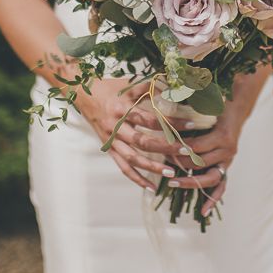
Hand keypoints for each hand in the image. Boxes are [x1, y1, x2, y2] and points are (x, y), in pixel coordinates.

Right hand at [74, 77, 194, 191]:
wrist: (81, 93)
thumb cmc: (108, 87)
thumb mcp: (128, 85)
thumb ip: (148, 89)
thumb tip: (173, 90)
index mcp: (122, 108)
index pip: (151, 118)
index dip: (170, 123)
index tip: (191, 125)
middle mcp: (115, 126)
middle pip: (143, 141)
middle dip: (166, 147)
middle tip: (186, 150)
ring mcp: (111, 139)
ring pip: (133, 158)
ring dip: (152, 167)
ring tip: (172, 173)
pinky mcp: (108, 148)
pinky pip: (122, 167)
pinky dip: (137, 179)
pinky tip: (151, 187)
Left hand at [164, 65, 272, 214]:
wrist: (237, 107)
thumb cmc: (216, 100)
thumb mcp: (204, 97)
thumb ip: (188, 97)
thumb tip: (166, 88)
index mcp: (222, 135)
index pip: (198, 147)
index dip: (181, 149)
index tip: (164, 149)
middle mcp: (228, 150)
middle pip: (201, 163)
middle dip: (180, 165)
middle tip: (162, 165)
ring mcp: (228, 160)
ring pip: (210, 178)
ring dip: (191, 184)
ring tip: (172, 184)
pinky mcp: (225, 166)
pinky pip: (221, 187)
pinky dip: (212, 199)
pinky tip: (201, 212)